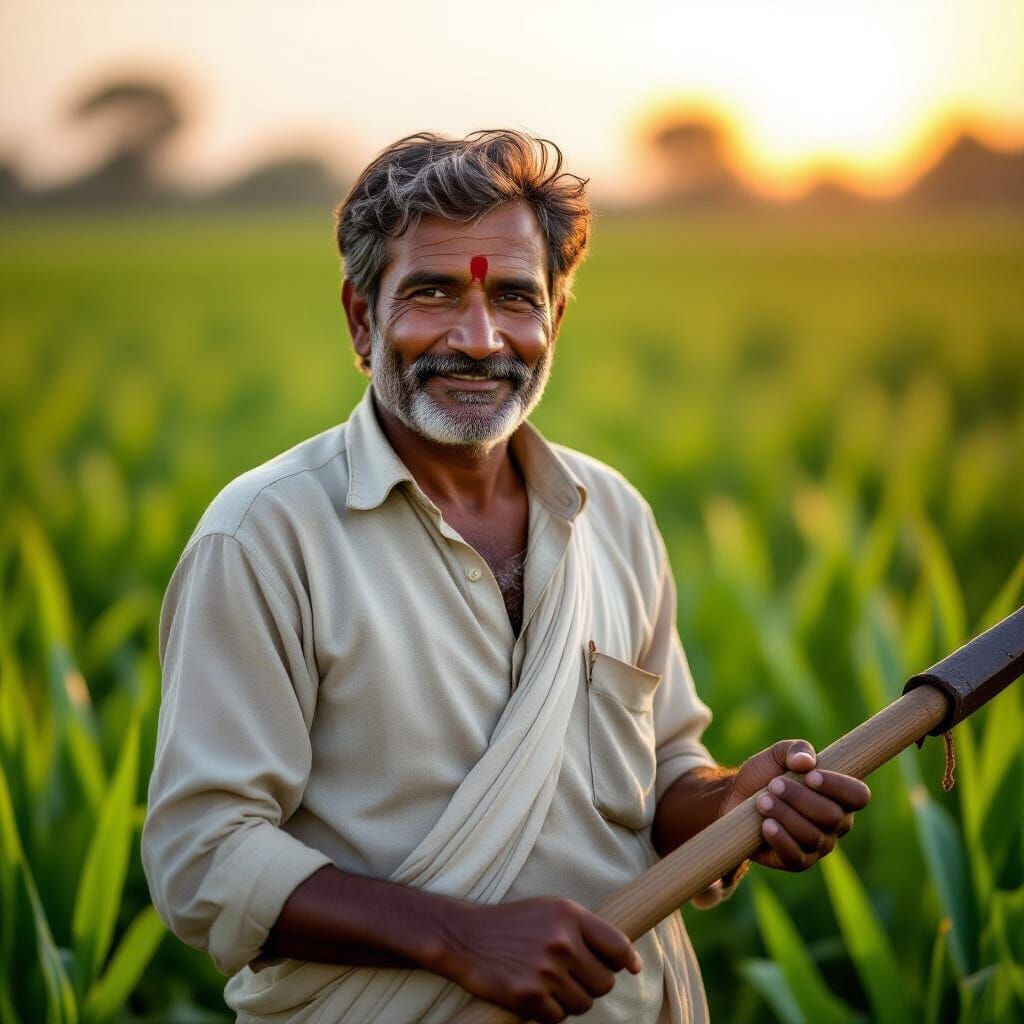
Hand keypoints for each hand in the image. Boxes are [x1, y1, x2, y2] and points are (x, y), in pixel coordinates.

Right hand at [434, 895, 641, 1023]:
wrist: (466, 937)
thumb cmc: (513, 923)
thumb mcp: (550, 910)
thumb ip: (585, 928)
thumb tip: (627, 959)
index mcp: (569, 915)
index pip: (618, 945)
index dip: (628, 961)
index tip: (631, 968)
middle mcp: (562, 942)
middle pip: (604, 982)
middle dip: (592, 984)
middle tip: (572, 976)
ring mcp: (546, 970)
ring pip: (584, 1004)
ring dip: (571, 1000)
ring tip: (551, 984)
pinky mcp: (529, 996)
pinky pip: (559, 1018)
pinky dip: (551, 1012)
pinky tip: (537, 995)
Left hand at [720, 740, 870, 871]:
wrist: (735, 797)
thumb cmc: (764, 774)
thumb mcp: (777, 754)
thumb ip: (795, 750)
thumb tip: (805, 762)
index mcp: (839, 795)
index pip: (858, 795)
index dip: (838, 787)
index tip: (810, 776)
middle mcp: (836, 823)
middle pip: (832, 816)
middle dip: (800, 798)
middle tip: (774, 785)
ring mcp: (819, 845)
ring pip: (812, 835)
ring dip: (784, 814)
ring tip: (762, 801)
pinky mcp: (798, 861)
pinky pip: (796, 856)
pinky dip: (780, 838)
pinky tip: (766, 825)